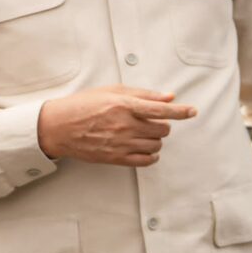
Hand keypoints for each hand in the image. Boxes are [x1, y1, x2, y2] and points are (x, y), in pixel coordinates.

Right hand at [37, 86, 196, 165]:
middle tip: (150, 122)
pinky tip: (145, 150)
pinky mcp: (116, 158)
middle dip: (162, 125)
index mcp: (125, 105)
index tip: (192, 111)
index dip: (181, 111)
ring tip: (143, 135)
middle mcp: (125, 125)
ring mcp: (121, 143)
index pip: (162, 109)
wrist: (59, 127)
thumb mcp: (111, 91)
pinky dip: (151, 156)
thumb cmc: (83, 105)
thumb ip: (142, 94)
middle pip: (162, 129)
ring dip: (156, 140)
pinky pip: (146, 161)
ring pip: (156, 145)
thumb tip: (169, 97)